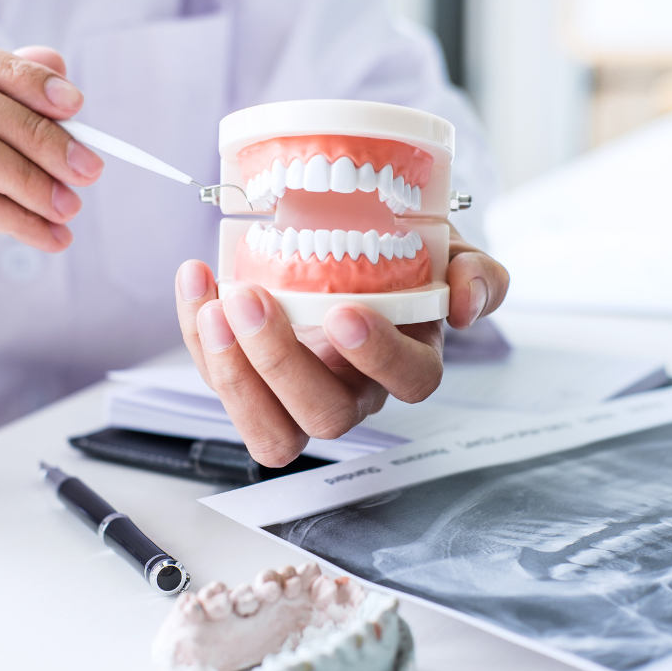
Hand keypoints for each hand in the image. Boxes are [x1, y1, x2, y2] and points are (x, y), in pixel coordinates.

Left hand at [175, 225, 507, 466]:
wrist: (350, 241)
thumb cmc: (401, 255)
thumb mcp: (447, 250)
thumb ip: (475, 271)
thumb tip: (466, 301)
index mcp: (409, 360)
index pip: (410, 381)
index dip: (378, 356)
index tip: (343, 312)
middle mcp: (356, 391)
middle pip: (326, 416)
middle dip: (282, 364)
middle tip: (252, 301)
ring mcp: (299, 396)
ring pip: (270, 429)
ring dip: (232, 374)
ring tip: (214, 306)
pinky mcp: (252, 385)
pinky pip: (222, 383)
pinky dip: (198, 337)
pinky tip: (196, 281)